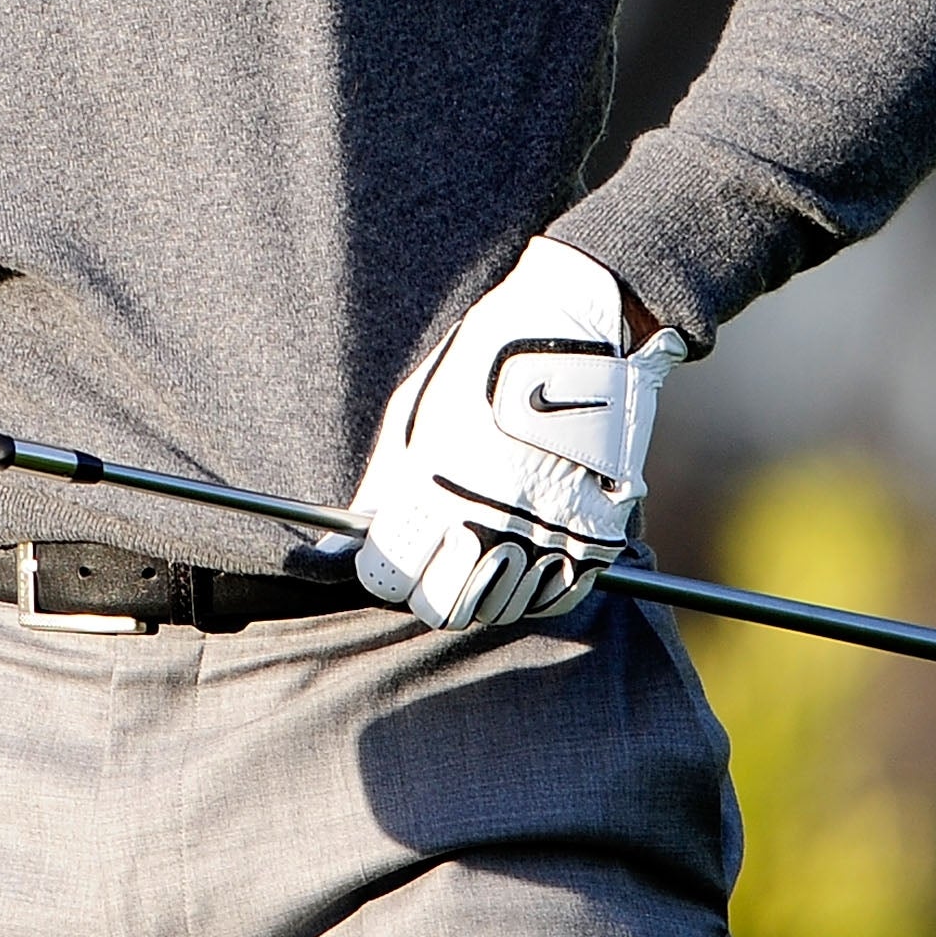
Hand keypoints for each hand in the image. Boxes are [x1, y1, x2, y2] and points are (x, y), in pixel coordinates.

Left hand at [349, 236, 684, 629]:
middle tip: (437, 555)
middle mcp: (496, 520)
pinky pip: (553, 596)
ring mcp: (552, 534)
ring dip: (485, 585)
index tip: (393, 554)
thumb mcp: (414, 417)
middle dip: (430, 588)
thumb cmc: (479, 367)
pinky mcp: (598, 538)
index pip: (392, 579)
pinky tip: (525, 544)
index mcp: (440, 487)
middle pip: (445, 607)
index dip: (386, 570)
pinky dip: (534, 584)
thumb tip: (338, 550)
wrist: (576, 329)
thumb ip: (380, 491)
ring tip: (487, 536)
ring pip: (499, 607)